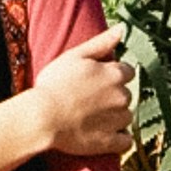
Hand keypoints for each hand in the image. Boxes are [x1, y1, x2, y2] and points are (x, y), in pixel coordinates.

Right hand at [32, 24, 134, 156]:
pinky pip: (126, 141)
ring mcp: (118, 120)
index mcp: (115, 74)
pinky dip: (118, 139)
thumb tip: (123, 28)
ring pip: (126, 117)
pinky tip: (101, 135)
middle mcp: (122, 96)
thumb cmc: (54, 83)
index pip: (128, 72)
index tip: (96, 82)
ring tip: (91, 118)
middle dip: (113, 96)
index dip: (112, 75)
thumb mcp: (75, 55)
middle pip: (126, 94)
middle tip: (89, 100)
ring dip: (115, 117)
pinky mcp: (112, 142)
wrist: (42, 117)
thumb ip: (102, 42)